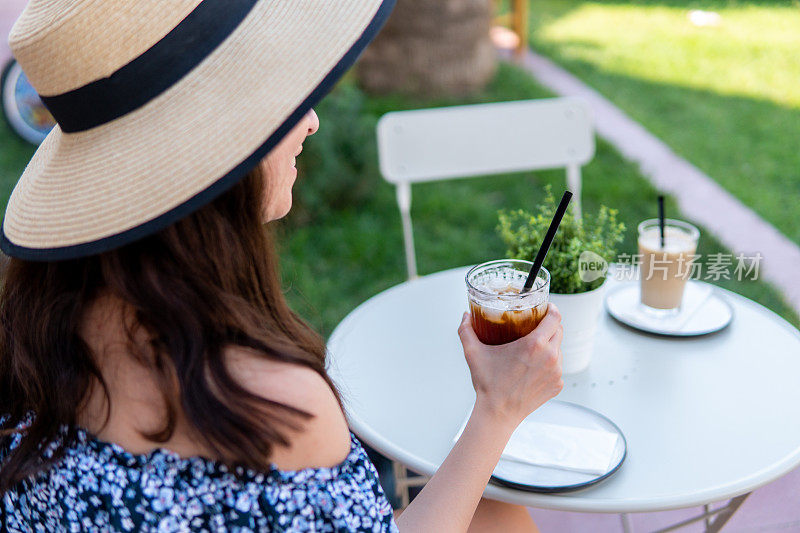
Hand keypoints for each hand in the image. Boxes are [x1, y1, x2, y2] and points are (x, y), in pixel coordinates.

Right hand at [458, 303, 563, 430]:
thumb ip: (466, 331)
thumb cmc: (487, 383)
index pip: (555, 317)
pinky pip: (557, 367)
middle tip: (535, 324)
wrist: (498, 414)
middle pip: (559, 330)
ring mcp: (556, 372)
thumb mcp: (473, 353)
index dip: (552, 308)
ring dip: (549, 344)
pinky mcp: (557, 385)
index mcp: (535, 345)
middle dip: (549, 325)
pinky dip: (548, 363)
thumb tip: (465, 316)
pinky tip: (533, 366)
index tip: (545, 307)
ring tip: (533, 347)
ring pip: (558, 349)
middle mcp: (550, 357)